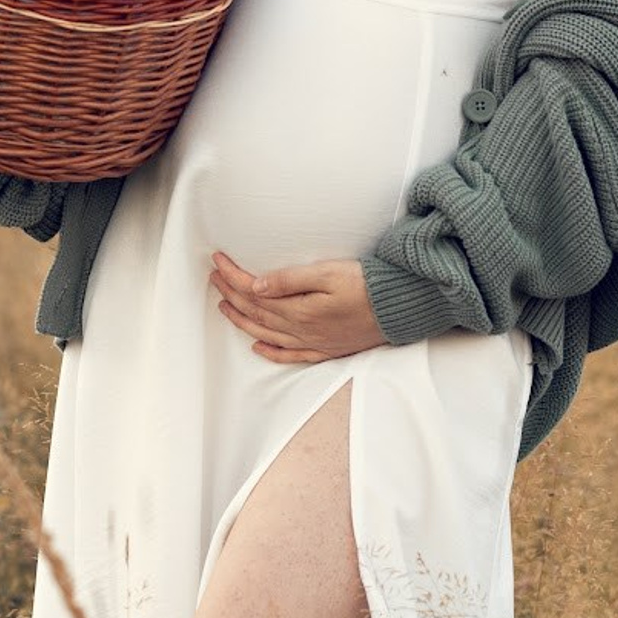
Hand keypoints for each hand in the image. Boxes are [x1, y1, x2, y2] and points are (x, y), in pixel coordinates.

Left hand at [210, 252, 386, 364]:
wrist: (402, 307)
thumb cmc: (369, 286)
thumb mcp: (328, 274)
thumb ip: (289, 280)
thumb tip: (255, 286)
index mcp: (300, 310)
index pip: (255, 292)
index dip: (233, 276)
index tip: (217, 261)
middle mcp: (302, 330)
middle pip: (257, 312)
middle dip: (231, 294)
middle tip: (214, 278)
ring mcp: (315, 342)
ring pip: (267, 334)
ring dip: (243, 320)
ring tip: (224, 306)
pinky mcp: (328, 349)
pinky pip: (292, 355)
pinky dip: (272, 352)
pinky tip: (259, 347)